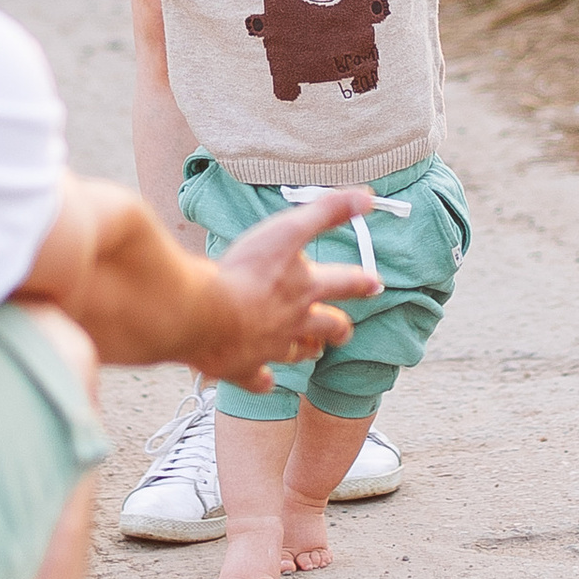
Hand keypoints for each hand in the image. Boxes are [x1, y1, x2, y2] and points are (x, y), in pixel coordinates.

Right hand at [183, 191, 377, 388]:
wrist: (203, 315)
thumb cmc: (244, 272)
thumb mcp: (288, 230)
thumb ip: (326, 212)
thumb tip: (367, 197)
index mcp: (306, 290)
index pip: (344, 284)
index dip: (361, 281)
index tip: (375, 283)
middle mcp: (294, 323)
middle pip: (327, 328)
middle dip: (339, 328)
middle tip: (345, 330)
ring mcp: (270, 349)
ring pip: (297, 353)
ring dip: (308, 350)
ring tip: (314, 349)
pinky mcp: (243, 368)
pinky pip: (258, 379)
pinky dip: (263, 380)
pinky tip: (265, 380)